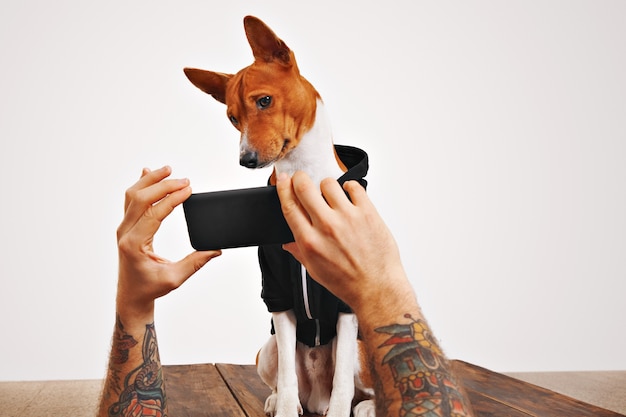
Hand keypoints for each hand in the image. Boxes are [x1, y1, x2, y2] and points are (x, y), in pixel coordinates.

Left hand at [116, 166, 220, 316]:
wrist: (131, 296)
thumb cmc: (150, 288)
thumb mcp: (175, 278)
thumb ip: (196, 262)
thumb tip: (216, 249)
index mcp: (135, 244)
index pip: (154, 213)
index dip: (172, 199)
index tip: (188, 190)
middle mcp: (125, 233)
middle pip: (140, 198)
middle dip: (163, 185)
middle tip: (185, 181)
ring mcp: (124, 228)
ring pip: (132, 195)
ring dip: (150, 180)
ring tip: (168, 170)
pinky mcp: (126, 226)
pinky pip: (130, 200)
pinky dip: (141, 185)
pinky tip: (148, 173)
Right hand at [276, 171, 408, 312]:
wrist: (376, 288)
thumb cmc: (347, 282)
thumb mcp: (314, 271)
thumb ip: (299, 252)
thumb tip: (287, 242)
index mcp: (310, 241)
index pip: (289, 205)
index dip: (282, 187)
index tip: (282, 180)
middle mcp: (327, 227)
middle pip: (304, 187)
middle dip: (300, 178)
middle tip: (302, 180)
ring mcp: (348, 218)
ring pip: (328, 183)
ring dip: (326, 186)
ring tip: (330, 196)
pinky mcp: (367, 213)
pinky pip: (354, 187)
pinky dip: (349, 188)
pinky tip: (348, 196)